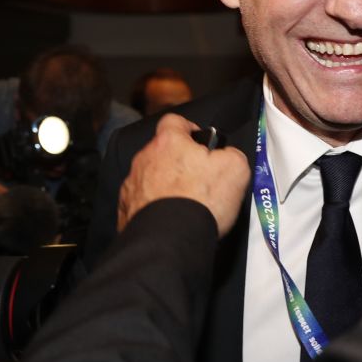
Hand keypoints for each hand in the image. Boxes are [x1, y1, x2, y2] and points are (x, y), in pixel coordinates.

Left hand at [118, 114, 249, 236]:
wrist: (170, 240)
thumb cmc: (201, 200)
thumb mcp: (235, 168)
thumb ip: (231, 154)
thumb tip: (226, 156)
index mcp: (168, 142)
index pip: (174, 121)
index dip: (189, 129)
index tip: (200, 143)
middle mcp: (144, 159)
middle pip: (161, 151)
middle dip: (178, 161)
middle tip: (198, 179)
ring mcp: (132, 184)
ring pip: (150, 176)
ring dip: (164, 185)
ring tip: (184, 204)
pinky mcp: (126, 210)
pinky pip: (141, 201)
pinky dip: (153, 207)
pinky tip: (169, 219)